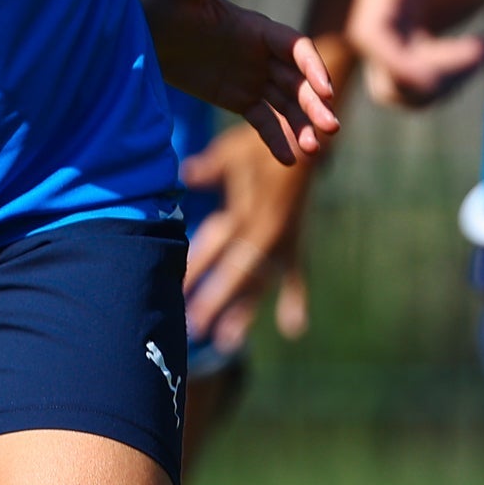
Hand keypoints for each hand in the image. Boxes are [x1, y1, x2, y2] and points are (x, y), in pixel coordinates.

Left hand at [143, 0, 339, 166]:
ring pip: (287, 105)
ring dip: (303, 126)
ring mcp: (253, 79)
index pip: (296, 48)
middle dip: (316, 104)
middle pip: (299, 81)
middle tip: (332, 128)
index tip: (326, 90)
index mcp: (258, 29)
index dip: (314, 67)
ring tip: (313, 151)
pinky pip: (263, 121)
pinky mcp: (238, 99)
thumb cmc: (163, 2)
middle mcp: (263, 55)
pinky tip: (288, 158)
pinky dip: (276, 139)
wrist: (144, 31)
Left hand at [181, 123, 315, 352]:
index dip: (197, 270)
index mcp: (249, 213)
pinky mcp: (294, 244)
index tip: (178, 293)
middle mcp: (266, 234)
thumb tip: (187, 175)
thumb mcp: (235, 152)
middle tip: (195, 330)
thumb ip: (210, 168)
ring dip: (243, 312)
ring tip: (227, 343)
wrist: (305, 141)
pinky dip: (295, 299)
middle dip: (214, 302)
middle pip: (236, 275)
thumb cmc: (261, 144)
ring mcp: (282, 243)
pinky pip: (295, 275)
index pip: (216, 248)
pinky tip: (294, 329)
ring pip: (259, 283)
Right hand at [345, 0, 483, 107]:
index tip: (434, 80)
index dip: (393, 63)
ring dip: (444, 81)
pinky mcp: (408, 44)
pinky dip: (448, 80)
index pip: (369, 34)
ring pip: (398, 84)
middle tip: (483, 51)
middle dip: (432, 74)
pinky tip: (480, 51)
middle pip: (385, 66)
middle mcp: (381, 7)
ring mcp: (393, 29)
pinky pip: (415, 82)